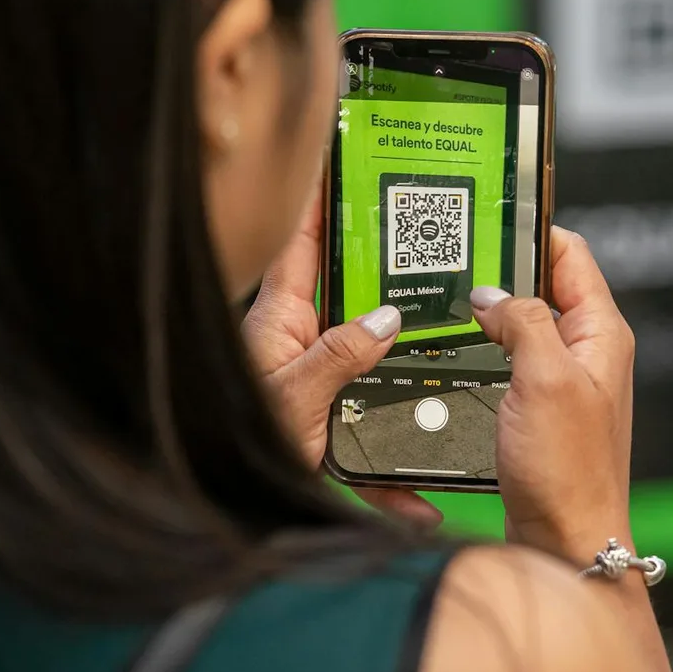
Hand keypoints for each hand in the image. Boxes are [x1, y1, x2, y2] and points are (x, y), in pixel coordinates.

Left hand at [243, 192, 442, 527]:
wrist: (217, 516)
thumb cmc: (224, 451)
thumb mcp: (292, 399)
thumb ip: (339, 356)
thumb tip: (387, 318)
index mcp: (280, 321)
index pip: (302, 241)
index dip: (322, 195)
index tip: (347, 155)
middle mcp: (299, 345)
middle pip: (352, 294)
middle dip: (392, 272)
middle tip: (434, 242)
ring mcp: (315, 385)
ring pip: (372, 365)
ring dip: (407, 373)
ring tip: (454, 353)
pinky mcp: (327, 431)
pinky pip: (371, 448)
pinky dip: (395, 477)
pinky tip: (421, 506)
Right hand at [470, 227, 635, 564]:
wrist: (567, 543)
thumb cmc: (568, 472)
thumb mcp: (545, 379)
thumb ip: (522, 323)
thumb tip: (492, 295)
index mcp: (601, 333)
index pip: (570, 254)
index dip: (531, 229)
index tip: (489, 213)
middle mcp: (588, 352)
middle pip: (543, 285)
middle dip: (500, 268)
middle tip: (453, 255)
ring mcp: (564, 381)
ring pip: (522, 324)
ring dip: (489, 312)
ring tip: (445, 298)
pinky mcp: (540, 410)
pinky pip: (511, 362)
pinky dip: (484, 350)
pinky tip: (454, 352)